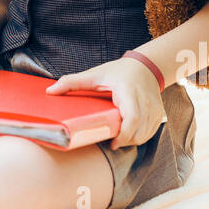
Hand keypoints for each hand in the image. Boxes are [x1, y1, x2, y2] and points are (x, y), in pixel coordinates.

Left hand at [45, 57, 166, 149]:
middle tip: (110, 142)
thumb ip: (72, 81)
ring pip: (145, 135)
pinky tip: (128, 135)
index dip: (123, 135)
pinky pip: (150, 133)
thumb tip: (49, 91)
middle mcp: (145, 101)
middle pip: (138, 132)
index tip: (112, 142)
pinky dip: (139, 137)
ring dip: (131, 141)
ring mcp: (155, 109)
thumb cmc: (118, 71)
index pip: (132, 119)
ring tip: (117, 138)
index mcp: (129, 91)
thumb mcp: (95, 74)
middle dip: (124, 141)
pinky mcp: (159, 114)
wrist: (145, 66)